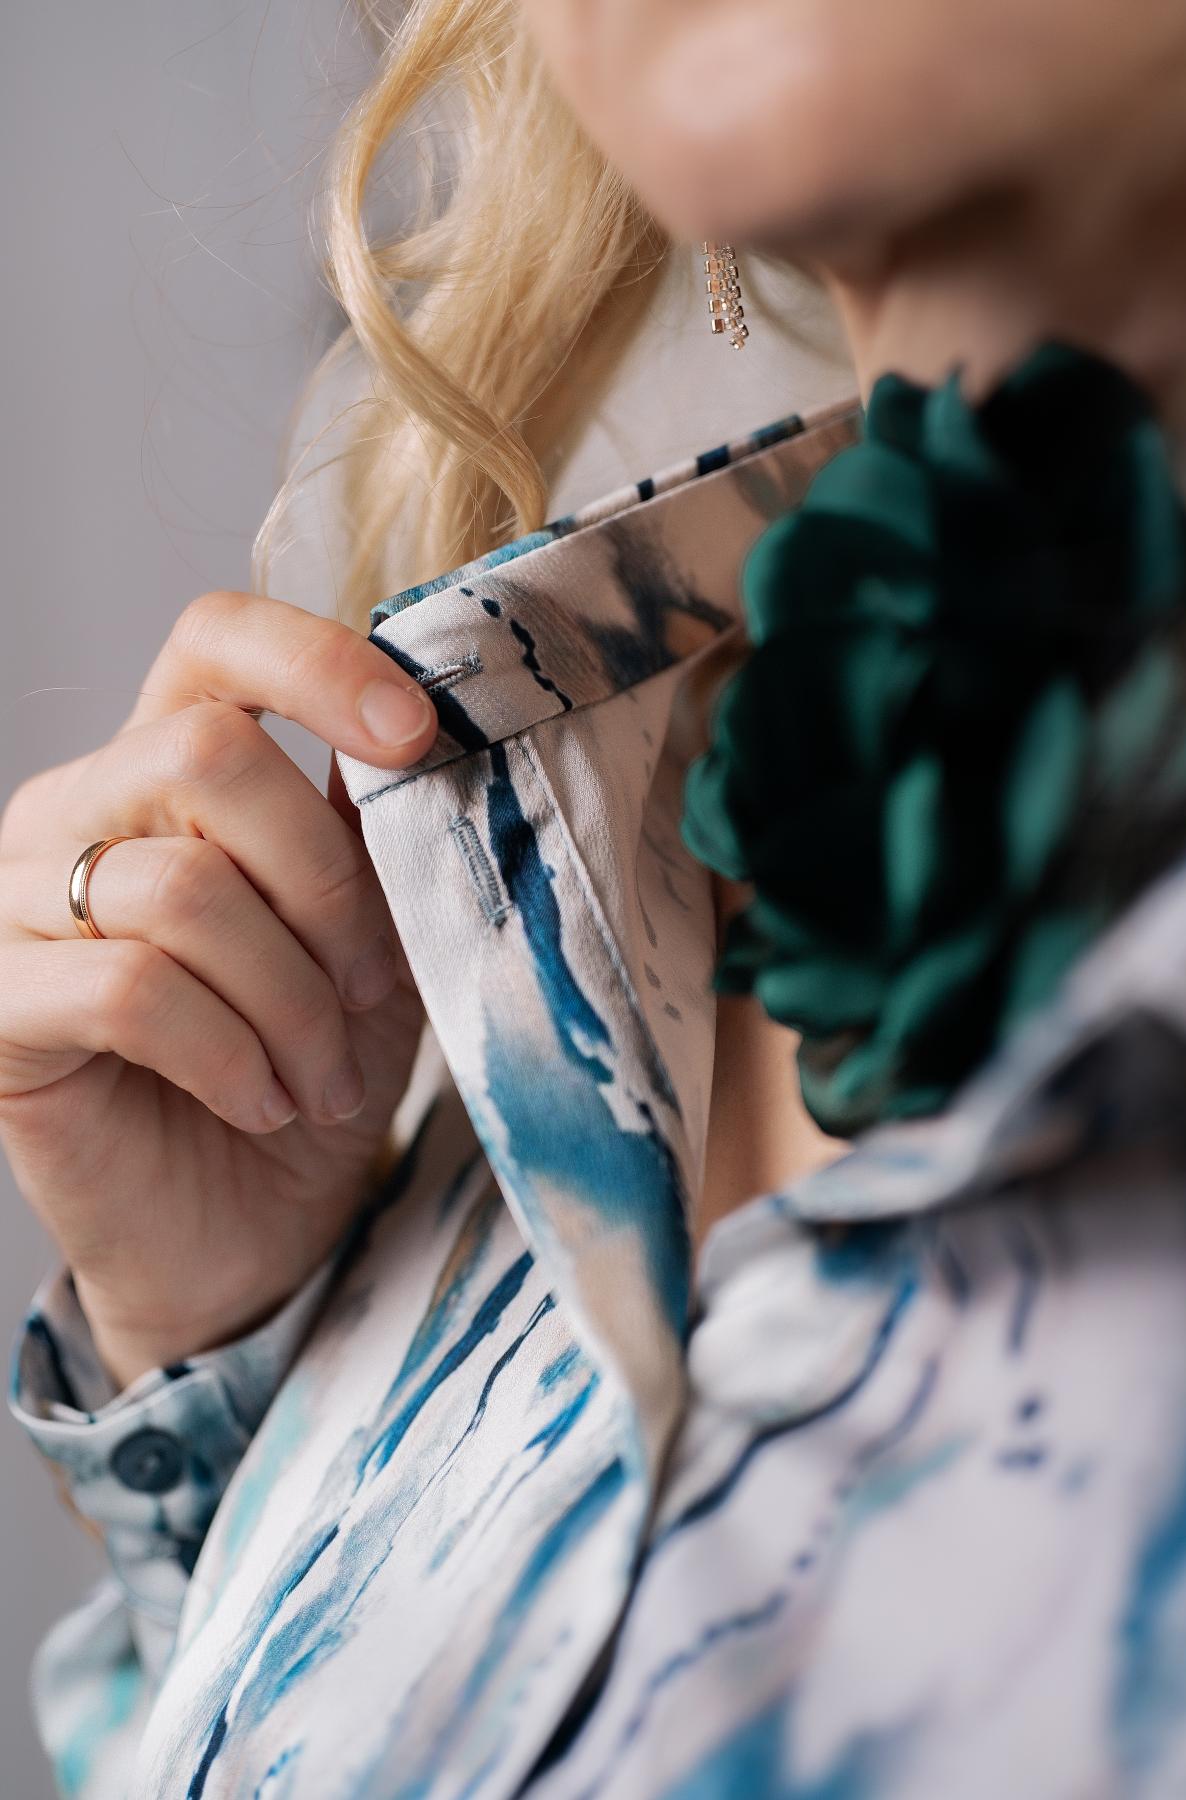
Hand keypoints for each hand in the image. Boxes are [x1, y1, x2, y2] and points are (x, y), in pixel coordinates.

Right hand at [0, 591, 437, 1387]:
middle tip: (370, 983)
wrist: (244, 1231)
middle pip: (207, 752)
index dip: (318, 662)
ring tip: (321, 1073)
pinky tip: (260, 1099)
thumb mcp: (374, 940)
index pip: (215, 637)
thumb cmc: (309, 1066)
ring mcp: (19, 903)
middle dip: (324, 882)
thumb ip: (375, 836)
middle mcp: (77, 809)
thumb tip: (427, 734)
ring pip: (181, 885)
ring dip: (290, 995)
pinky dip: (230, 1053)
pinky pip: (130, 991)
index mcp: (167, 765)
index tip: (417, 738)